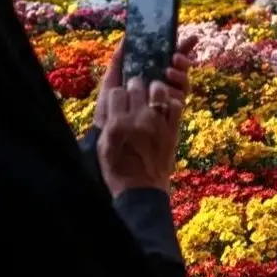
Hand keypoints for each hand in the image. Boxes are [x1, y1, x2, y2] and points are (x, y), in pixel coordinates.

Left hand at [94, 36, 196, 130]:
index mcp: (150, 76)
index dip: (182, 47)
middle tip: (175, 58)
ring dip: (180, 75)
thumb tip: (125, 40)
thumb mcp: (110, 87)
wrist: (110, 145)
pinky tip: (170, 93)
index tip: (192, 39)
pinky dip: (177, 96)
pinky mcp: (170, 118)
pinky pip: (179, 103)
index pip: (170, 58)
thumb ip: (117, 64)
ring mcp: (167, 102)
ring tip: (169, 72)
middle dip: (183, 60)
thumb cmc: (108, 115)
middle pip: (180, 69)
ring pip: (183, 84)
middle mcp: (162, 87)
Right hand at [97, 76, 183, 196]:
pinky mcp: (172, 129)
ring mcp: (157, 123)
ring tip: (151, 96)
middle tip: (134, 96)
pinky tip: (165, 108)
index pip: (115, 91)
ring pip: (157, 89)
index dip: (117, 89)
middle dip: (134, 87)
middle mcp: (137, 119)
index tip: (119, 89)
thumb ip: (105, 119)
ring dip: (153, 89)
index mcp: (116, 124)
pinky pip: (175, 104)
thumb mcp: (101, 145)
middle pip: (136, 85)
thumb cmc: (117, 170)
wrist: (141, 191)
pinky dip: (170, 102)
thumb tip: (110, 94)